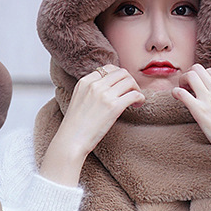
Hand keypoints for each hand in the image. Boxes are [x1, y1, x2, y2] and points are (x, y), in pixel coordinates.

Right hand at [40, 64, 144, 186]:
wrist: (71, 141)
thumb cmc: (74, 127)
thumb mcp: (78, 100)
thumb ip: (90, 91)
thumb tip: (108, 90)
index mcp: (84, 82)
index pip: (107, 69)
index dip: (118, 76)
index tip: (122, 86)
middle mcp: (95, 85)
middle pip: (121, 72)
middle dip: (130, 81)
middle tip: (132, 92)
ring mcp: (104, 95)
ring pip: (130, 81)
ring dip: (136, 89)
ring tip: (135, 101)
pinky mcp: (114, 107)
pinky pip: (134, 95)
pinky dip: (140, 98)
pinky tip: (137, 105)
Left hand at [173, 64, 210, 199]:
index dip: (202, 77)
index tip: (198, 87)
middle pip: (199, 69)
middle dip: (190, 74)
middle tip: (186, 87)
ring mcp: (208, 100)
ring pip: (190, 75)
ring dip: (182, 80)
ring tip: (181, 90)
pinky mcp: (199, 111)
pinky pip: (182, 93)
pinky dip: (175, 92)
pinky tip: (175, 97)